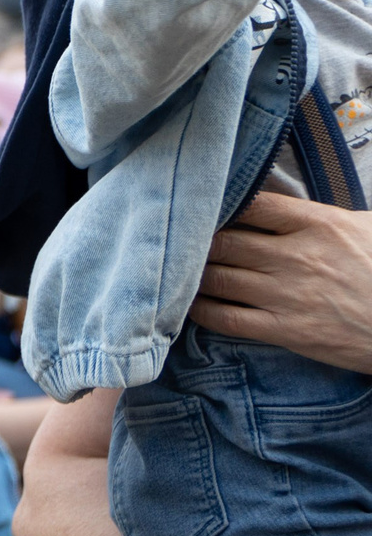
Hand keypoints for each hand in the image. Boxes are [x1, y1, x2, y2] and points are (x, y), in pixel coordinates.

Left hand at [190, 192, 371, 373]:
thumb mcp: (363, 228)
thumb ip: (317, 217)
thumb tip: (274, 205)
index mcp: (319, 224)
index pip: (252, 204)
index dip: (222, 205)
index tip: (205, 208)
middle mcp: (297, 256)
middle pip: (223, 241)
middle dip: (197, 242)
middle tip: (182, 242)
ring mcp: (288, 294)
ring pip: (217, 277)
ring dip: (193, 274)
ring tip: (181, 271)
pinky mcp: (285, 330)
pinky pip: (226, 317)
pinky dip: (202, 309)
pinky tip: (192, 303)